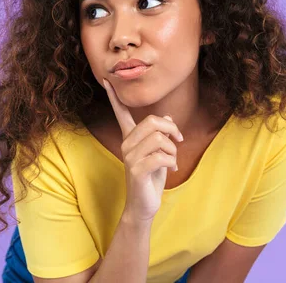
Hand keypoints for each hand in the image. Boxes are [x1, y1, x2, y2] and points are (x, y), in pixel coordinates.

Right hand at [102, 78, 183, 222]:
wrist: (144, 205)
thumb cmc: (152, 178)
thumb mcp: (160, 153)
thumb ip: (161, 135)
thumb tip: (168, 116)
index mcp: (130, 138)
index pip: (120, 113)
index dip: (114, 97)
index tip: (106, 80)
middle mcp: (126, 144)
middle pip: (152, 121)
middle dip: (172, 129)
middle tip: (179, 141)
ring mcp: (129, 156)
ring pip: (160, 138)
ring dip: (174, 149)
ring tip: (173, 160)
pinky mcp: (136, 169)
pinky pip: (162, 156)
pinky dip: (173, 162)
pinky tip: (172, 169)